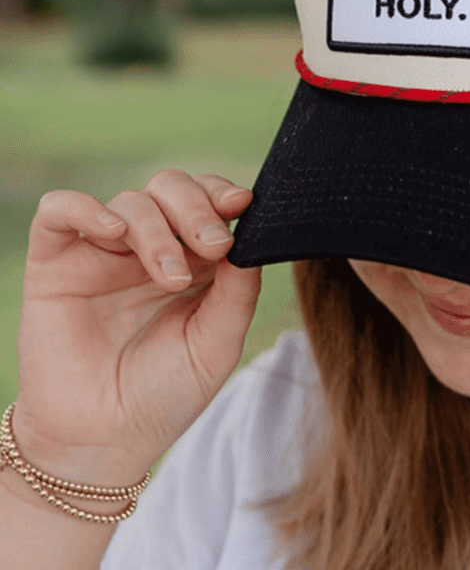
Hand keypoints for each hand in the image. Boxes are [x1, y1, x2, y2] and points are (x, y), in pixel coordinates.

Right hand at [11, 171, 261, 486]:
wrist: (101, 442)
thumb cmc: (165, 392)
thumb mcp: (217, 343)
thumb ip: (238, 291)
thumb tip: (252, 238)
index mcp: (193, 258)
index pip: (210, 200)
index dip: (224, 194)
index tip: (243, 203)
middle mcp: (150, 246)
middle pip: (172, 188)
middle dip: (198, 208)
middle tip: (213, 245)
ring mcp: (103, 252)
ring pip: (130, 201)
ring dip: (158, 231)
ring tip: (169, 279)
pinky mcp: (56, 263)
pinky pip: (60, 211)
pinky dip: (84, 207)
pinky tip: (112, 230)